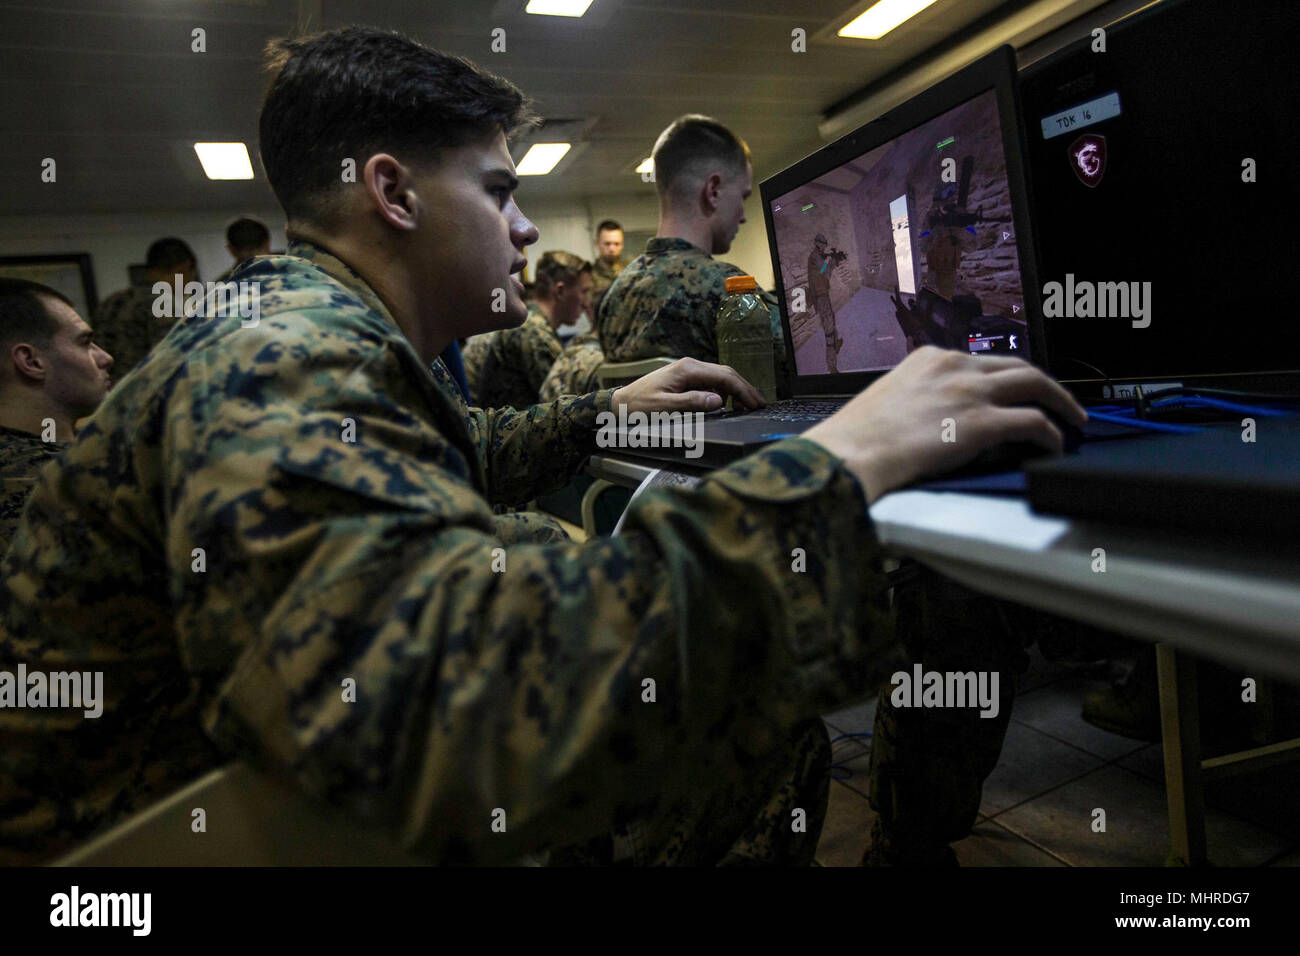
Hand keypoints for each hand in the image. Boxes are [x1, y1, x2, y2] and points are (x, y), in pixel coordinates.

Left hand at [610, 357, 766, 413]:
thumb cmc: (638, 406)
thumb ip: (692, 403)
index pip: (724, 376)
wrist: (620, 403)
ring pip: (721, 376)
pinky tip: (729, 403)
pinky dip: (725, 391)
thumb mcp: (664, 408)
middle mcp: (690, 365)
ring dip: (736, 390)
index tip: (756, 403)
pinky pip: (711, 381)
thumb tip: (719, 400)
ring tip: (748, 406)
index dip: (743, 390)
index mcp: (687, 369)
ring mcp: (688, 371)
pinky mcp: (685, 378)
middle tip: (760, 405)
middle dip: (745, 388)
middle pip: (726, 373)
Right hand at [803, 346, 1085, 503]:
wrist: (851, 453)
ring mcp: (971, 392)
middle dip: (1044, 383)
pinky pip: (1034, 423)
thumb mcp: (890, 398)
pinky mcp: (982, 423)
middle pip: (1017, 365)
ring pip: (1035, 384)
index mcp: (929, 359)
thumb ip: (921, 398)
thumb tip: (939, 418)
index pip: (981, 360)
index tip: (1015, 388)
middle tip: (1059, 400)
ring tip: (1073, 419)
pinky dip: (1052, 434)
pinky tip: (1055, 446)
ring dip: (1061, 401)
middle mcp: (954, 366)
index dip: (1006, 377)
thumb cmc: (858, 438)